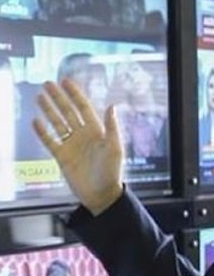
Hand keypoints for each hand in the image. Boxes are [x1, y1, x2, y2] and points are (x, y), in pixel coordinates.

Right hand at [33, 80, 123, 215]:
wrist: (101, 194)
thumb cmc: (112, 171)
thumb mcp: (115, 147)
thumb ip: (112, 127)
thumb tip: (112, 105)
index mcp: (97, 131)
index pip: (83, 108)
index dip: (75, 94)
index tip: (66, 81)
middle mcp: (83, 135)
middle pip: (68, 112)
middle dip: (58, 98)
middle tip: (47, 83)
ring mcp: (72, 145)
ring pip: (57, 123)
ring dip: (49, 110)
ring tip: (39, 96)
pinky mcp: (62, 157)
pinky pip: (50, 141)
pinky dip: (42, 131)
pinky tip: (35, 121)